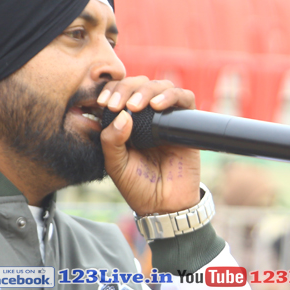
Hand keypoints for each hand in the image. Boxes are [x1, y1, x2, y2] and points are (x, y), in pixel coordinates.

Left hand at [96, 77, 200, 217]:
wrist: (164, 206)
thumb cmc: (138, 186)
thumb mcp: (115, 165)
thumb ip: (111, 141)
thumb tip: (122, 115)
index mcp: (126, 122)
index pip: (119, 93)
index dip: (111, 91)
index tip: (103, 102)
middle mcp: (147, 116)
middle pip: (139, 84)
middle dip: (126, 88)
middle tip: (117, 105)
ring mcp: (167, 118)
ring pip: (161, 86)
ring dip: (146, 90)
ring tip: (135, 106)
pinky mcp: (186, 123)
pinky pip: (184, 99)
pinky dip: (170, 96)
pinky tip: (157, 106)